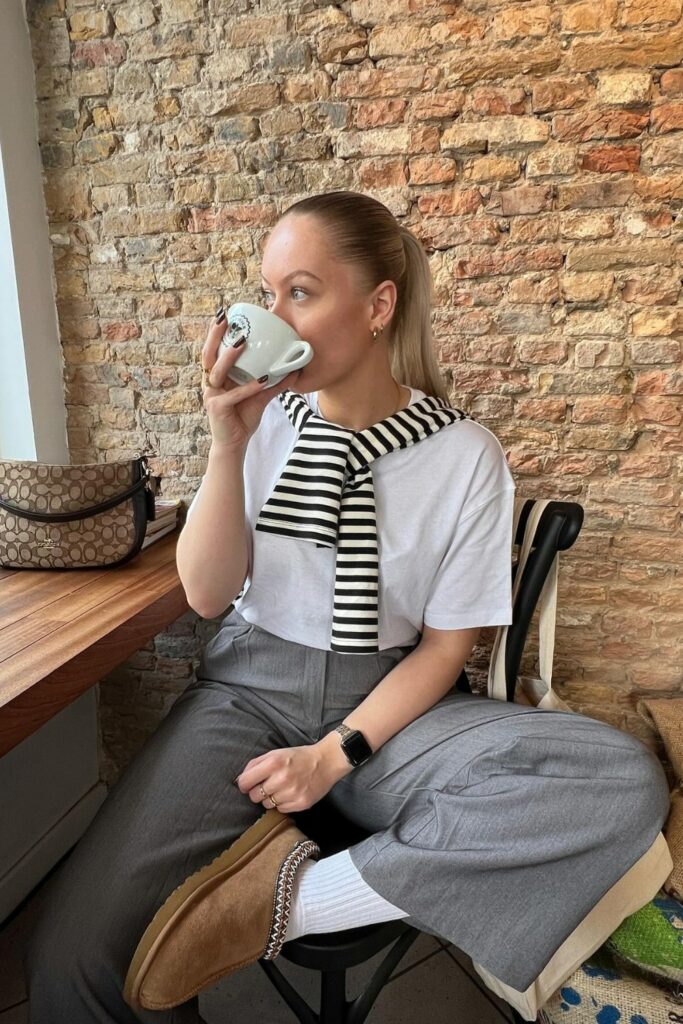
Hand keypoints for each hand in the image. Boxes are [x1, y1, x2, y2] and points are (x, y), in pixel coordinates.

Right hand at [201, 309, 300, 453]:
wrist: (234, 444)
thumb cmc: (242, 417)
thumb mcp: (259, 397)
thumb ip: (273, 383)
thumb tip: (293, 371)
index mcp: (217, 377)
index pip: (213, 350)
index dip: (215, 332)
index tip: (224, 314)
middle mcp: (211, 383)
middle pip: (208, 354)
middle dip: (214, 335)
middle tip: (224, 318)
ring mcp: (212, 395)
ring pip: (218, 371)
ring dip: (229, 356)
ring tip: (241, 342)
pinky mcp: (217, 408)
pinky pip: (234, 394)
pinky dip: (249, 387)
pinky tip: (262, 379)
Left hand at [235, 737, 351, 813]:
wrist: (326, 762)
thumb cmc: (298, 757)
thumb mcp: (276, 753)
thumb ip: (256, 764)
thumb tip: (240, 780)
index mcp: (274, 763)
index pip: (246, 782)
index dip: (244, 784)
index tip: (247, 785)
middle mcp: (282, 778)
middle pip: (255, 796)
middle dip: (258, 792)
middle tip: (268, 785)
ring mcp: (292, 793)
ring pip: (267, 804)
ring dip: (271, 798)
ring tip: (282, 788)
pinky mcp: (301, 803)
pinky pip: (280, 810)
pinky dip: (282, 803)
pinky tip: (290, 793)